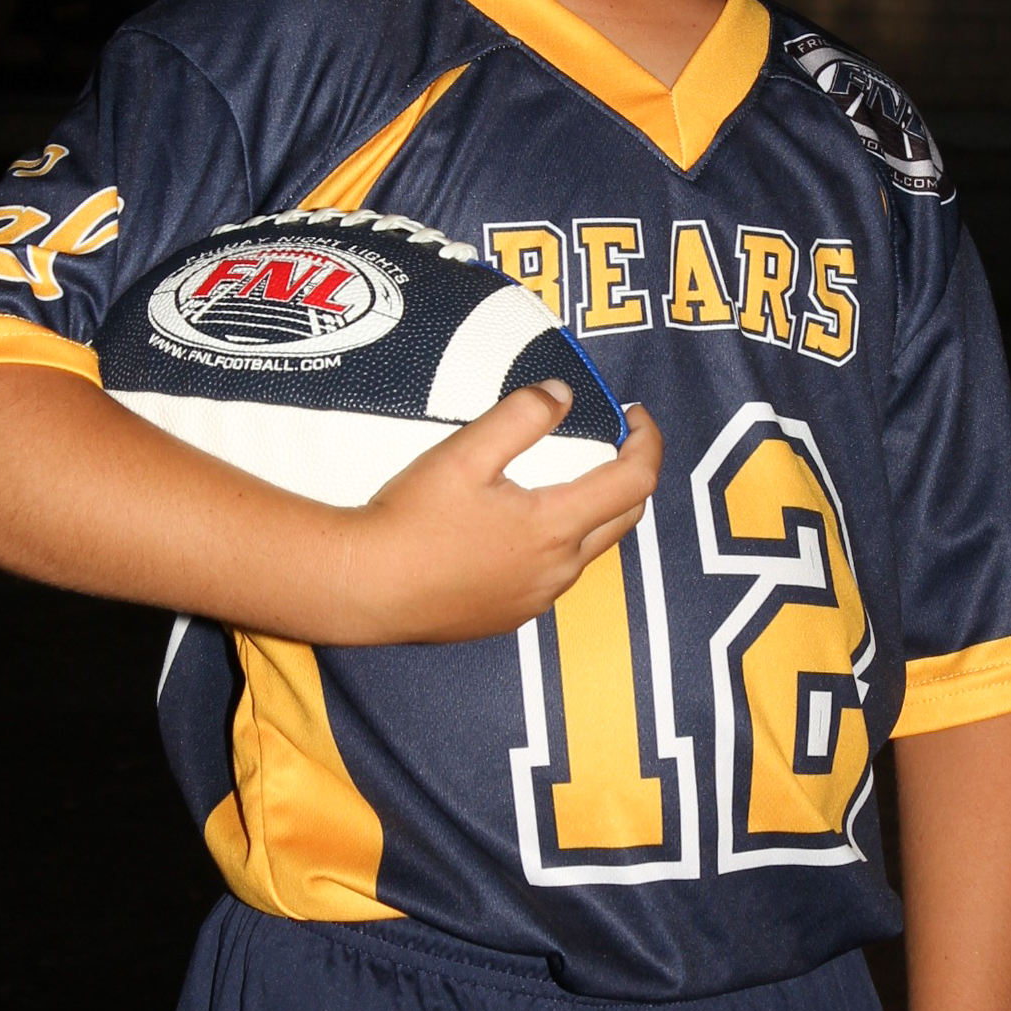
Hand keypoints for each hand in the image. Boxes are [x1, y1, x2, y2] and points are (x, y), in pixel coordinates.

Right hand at [321, 381, 661, 644]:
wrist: (363, 588)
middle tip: (612, 442)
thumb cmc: (410, 519)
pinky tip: (522, 526)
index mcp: (555, 528)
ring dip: (594, 512)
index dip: (648, 442)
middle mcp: (557, 571)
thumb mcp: (464, 453)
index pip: (635, 482)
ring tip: (567, 478)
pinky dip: (560, 543)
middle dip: (630, 476)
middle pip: (624, 519)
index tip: (635, 415)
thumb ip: (521, 416)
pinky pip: (554, 575)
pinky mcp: (509, 616)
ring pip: (589, 550)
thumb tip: (563, 394)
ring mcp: (535, 600)